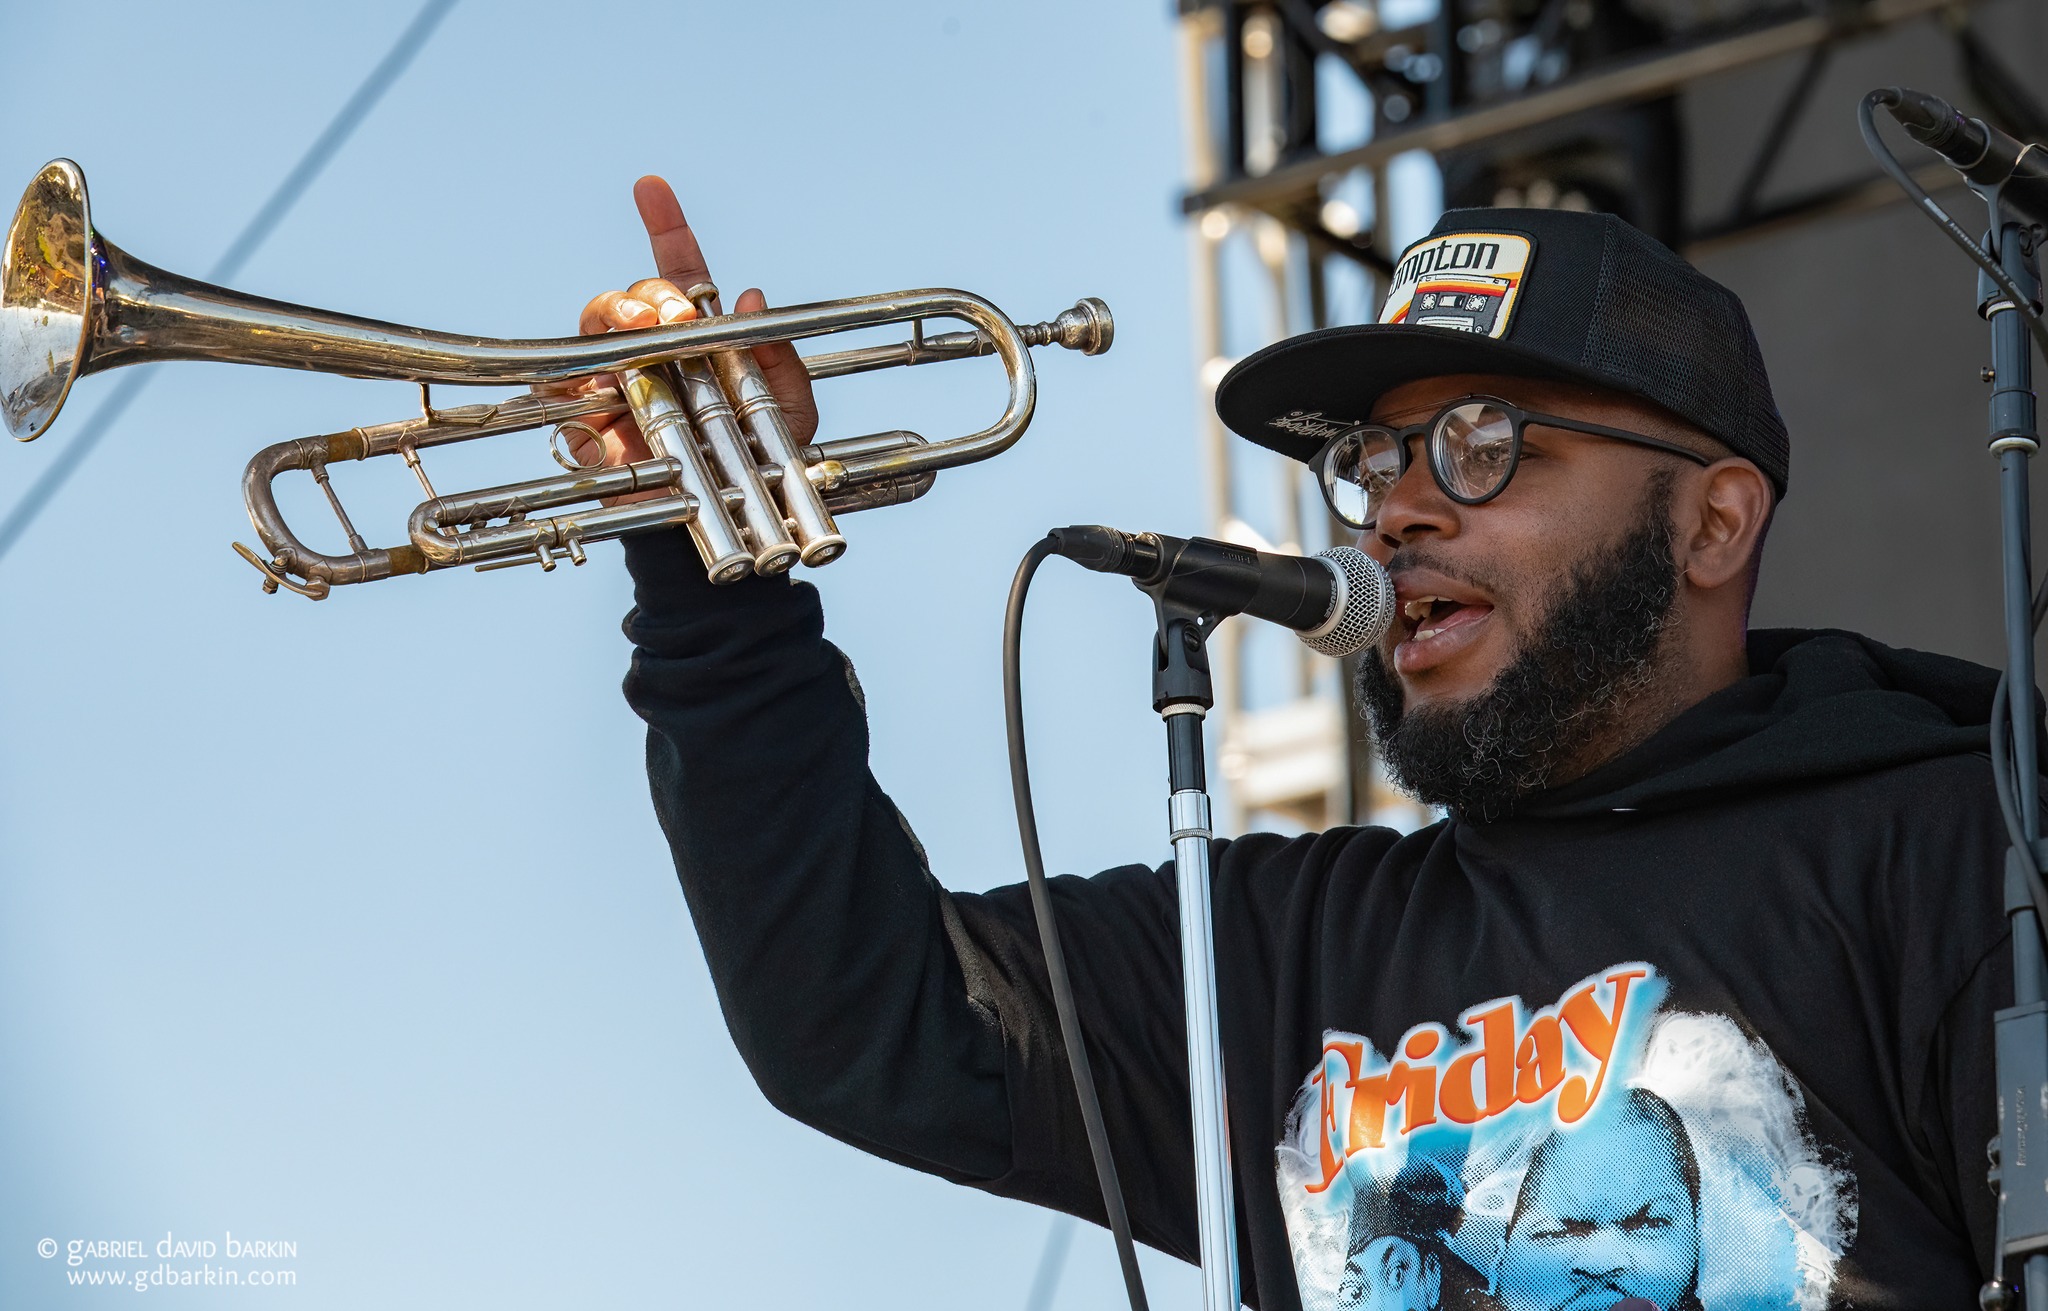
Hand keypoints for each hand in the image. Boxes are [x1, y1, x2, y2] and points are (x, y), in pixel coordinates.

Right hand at [559, 176, 820, 497]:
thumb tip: (752, 298)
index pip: (681, 271)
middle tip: (677, 315)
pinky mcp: (589, 422)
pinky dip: (579, 377)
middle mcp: (657, 351)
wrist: (732, 521)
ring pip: (595, 322)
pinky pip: (565, 386)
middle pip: (636, 293)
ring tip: (642, 331)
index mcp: (702, 338)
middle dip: (652, 291)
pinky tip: (606, 380)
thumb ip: (778, 360)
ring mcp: (619, 381)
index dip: (665, 226)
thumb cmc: (761, 467)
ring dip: (615, 314)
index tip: (651, 187)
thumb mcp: (790, 411)